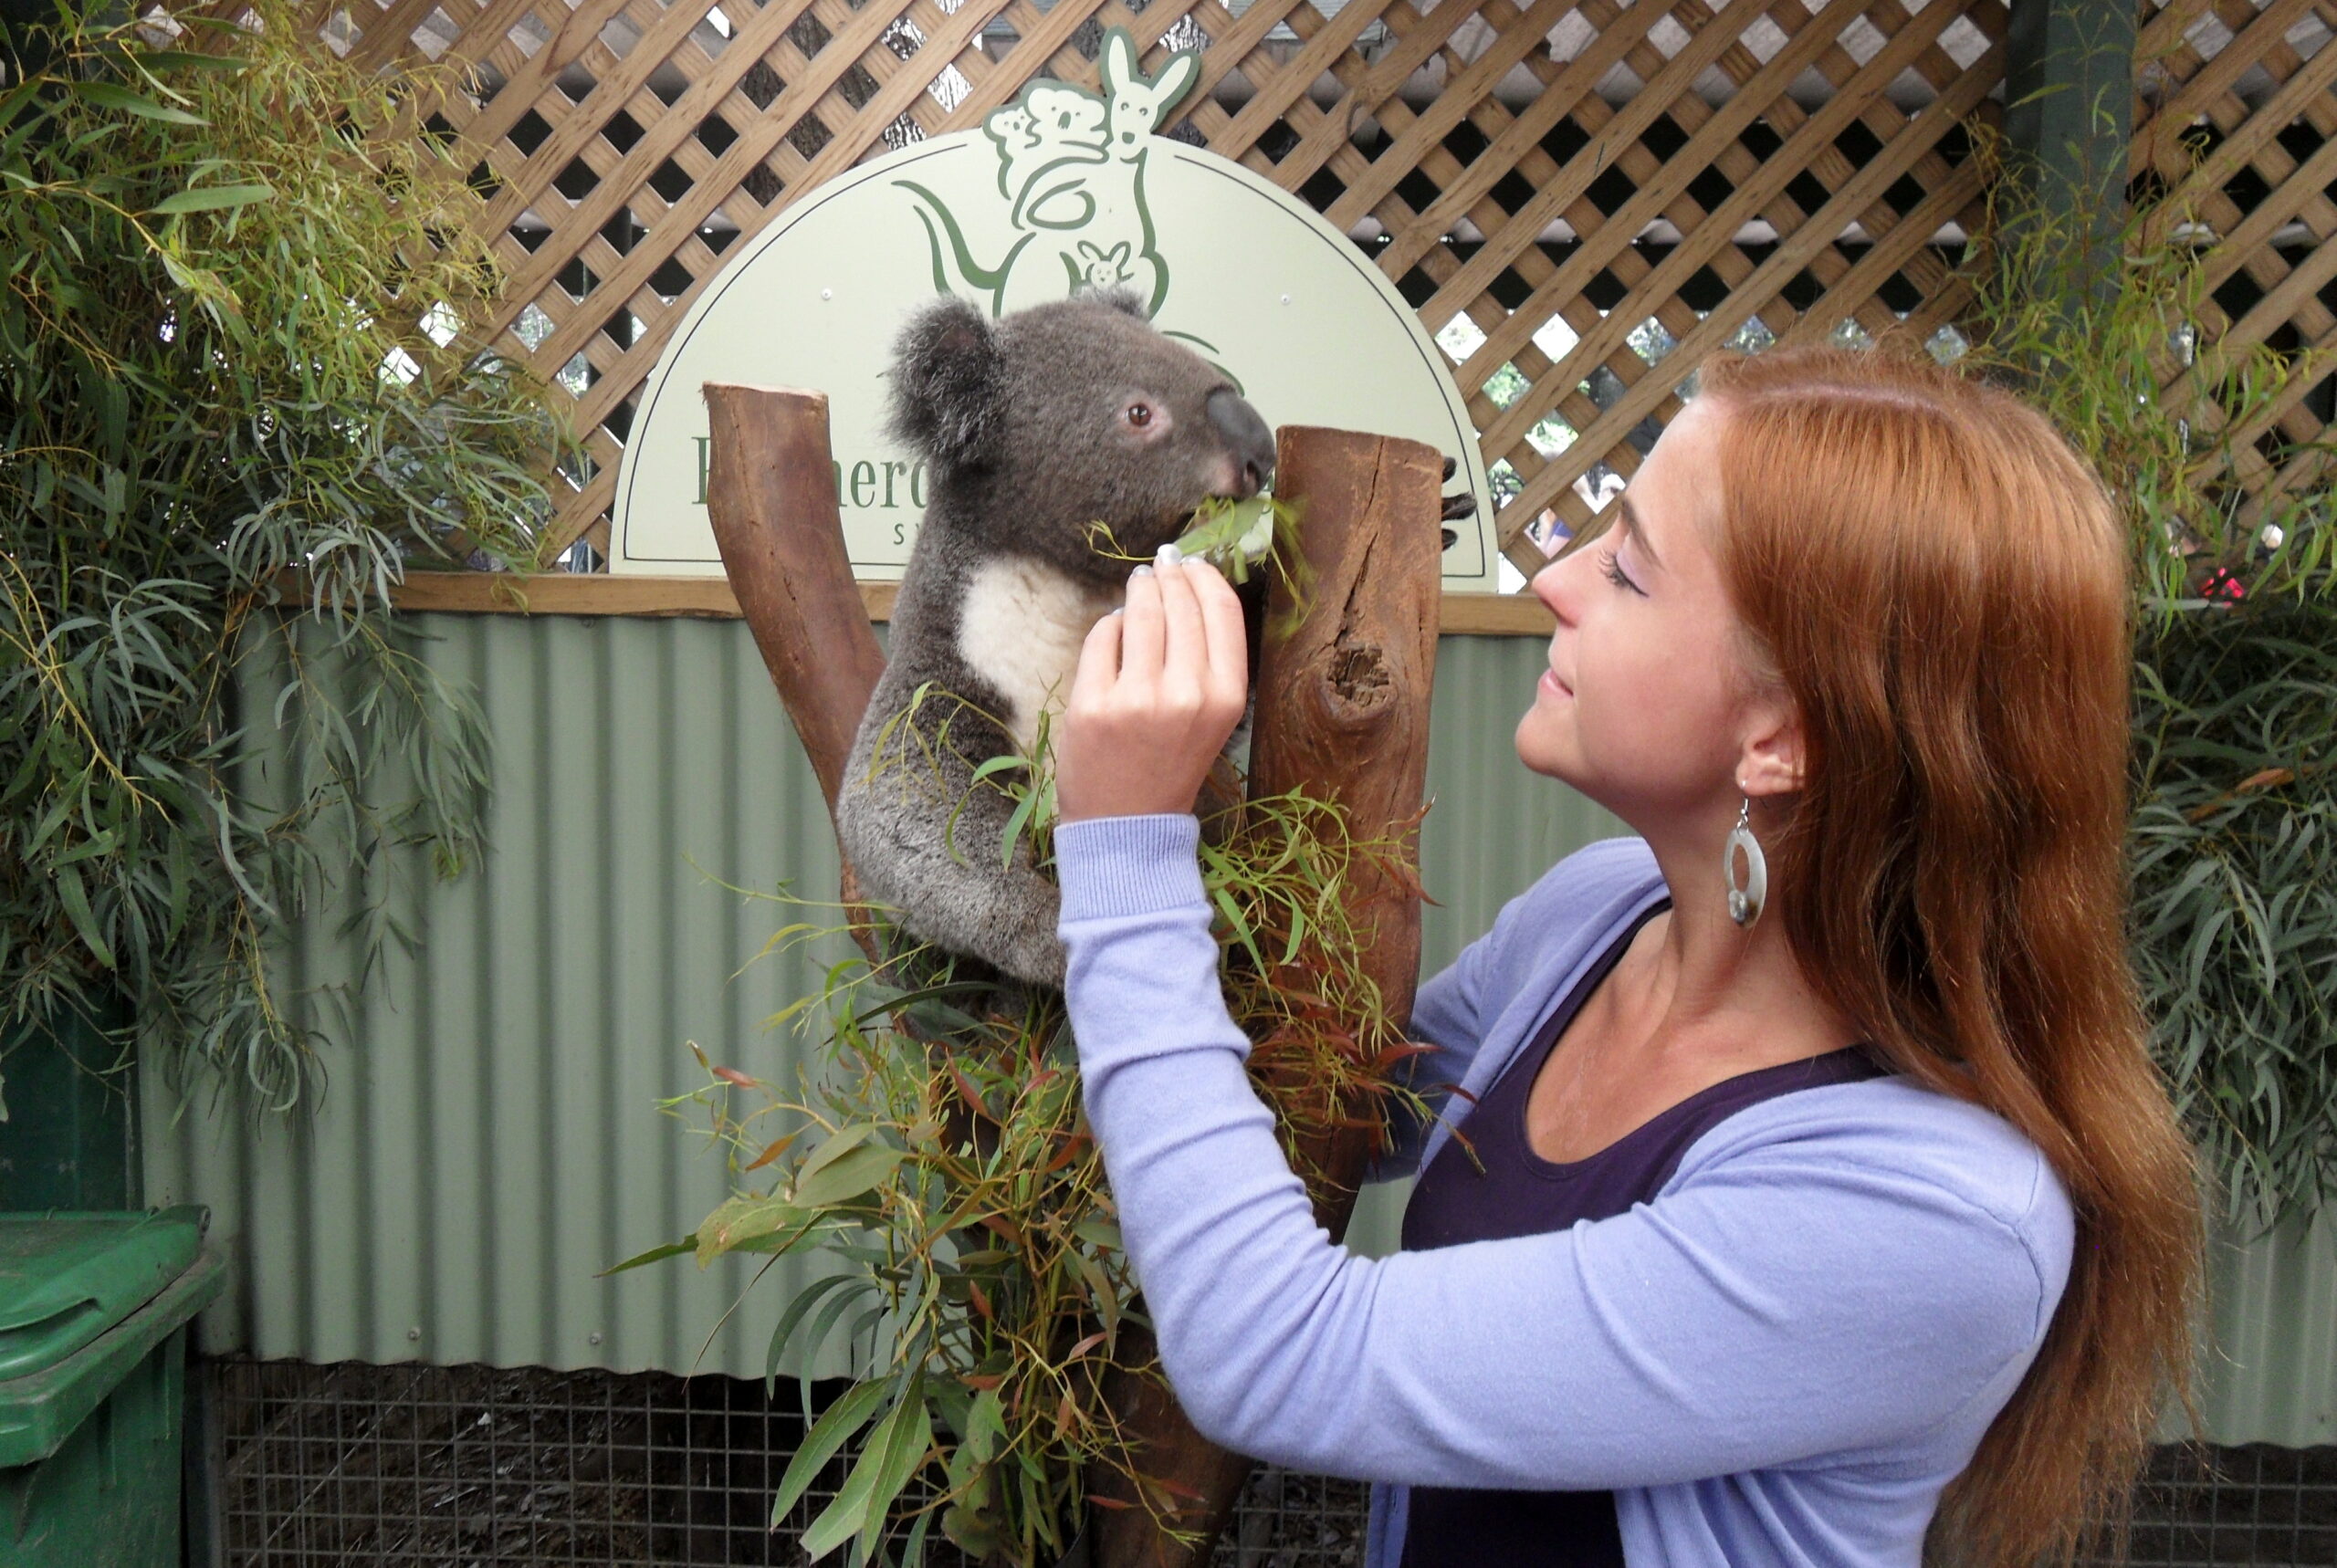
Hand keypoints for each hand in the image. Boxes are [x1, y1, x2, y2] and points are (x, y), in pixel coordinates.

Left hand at [1057, 549, 1247, 822]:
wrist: (1128, 825)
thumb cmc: (1171, 765)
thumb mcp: (1211, 717)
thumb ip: (1207, 660)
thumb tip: (1187, 586)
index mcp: (1226, 697)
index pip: (1223, 611)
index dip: (1207, 578)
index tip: (1193, 565)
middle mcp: (1187, 694)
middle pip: (1181, 605)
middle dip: (1170, 576)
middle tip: (1162, 566)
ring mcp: (1138, 699)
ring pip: (1141, 613)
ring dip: (1140, 590)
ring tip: (1140, 583)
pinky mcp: (1094, 704)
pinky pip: (1103, 637)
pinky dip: (1110, 625)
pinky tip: (1116, 628)